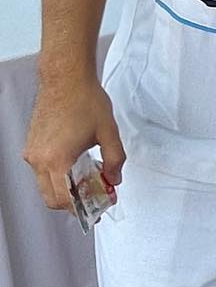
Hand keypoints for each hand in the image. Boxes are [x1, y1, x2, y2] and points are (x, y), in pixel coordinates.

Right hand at [24, 74, 125, 210]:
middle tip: (93, 197)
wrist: (65, 77)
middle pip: (51, 198)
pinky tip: (76, 163)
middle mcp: (39, 159)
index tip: (98, 207)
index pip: (64, 200)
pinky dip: (56, 174)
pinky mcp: (31, 144)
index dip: (82, 208)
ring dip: (64, 188)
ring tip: (87, 177)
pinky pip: (40, 170)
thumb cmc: (85, 101)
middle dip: (72, 203)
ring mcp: (32, 152)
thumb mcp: (108, 133)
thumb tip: (114, 180)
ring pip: (44, 185)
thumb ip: (114, 161)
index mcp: (57, 160)